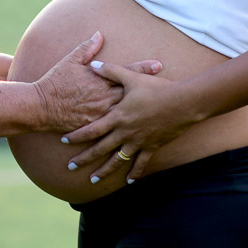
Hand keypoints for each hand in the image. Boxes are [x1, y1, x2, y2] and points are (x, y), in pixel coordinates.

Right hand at [32, 32, 162, 132]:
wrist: (41, 107)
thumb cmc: (54, 82)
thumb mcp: (70, 61)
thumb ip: (87, 49)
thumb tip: (99, 35)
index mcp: (99, 80)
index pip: (125, 72)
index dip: (143, 68)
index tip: (159, 65)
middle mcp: (103, 98)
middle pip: (132, 93)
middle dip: (149, 89)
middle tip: (168, 87)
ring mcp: (101, 114)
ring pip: (126, 113)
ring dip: (142, 110)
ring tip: (160, 110)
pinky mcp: (95, 127)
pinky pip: (114, 130)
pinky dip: (128, 130)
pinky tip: (141, 133)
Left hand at [61, 60, 191, 184]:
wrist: (182, 103)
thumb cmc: (156, 89)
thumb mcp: (131, 77)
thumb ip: (111, 71)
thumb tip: (93, 65)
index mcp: (118, 116)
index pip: (92, 129)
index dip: (77, 135)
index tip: (64, 140)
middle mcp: (125, 132)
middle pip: (100, 149)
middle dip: (84, 158)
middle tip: (70, 166)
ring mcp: (138, 142)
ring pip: (117, 160)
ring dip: (104, 171)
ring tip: (93, 181)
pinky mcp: (152, 147)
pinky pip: (141, 163)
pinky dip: (134, 173)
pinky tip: (128, 181)